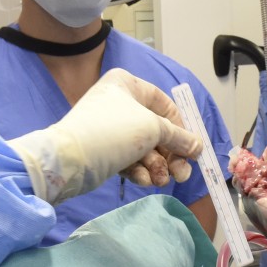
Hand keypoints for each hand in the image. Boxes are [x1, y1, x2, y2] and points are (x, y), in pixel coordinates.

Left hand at [7, 68, 201, 203]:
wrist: (69, 160)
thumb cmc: (112, 132)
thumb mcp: (153, 129)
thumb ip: (179, 137)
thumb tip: (198, 147)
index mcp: (128, 85)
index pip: (165, 105)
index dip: (182, 128)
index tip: (192, 150)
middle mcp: (120, 104)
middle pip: (157, 130)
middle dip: (171, 155)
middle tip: (181, 175)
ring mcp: (111, 129)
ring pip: (145, 149)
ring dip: (157, 167)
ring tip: (161, 181)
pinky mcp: (104, 151)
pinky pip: (130, 159)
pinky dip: (140, 171)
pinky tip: (145, 182)